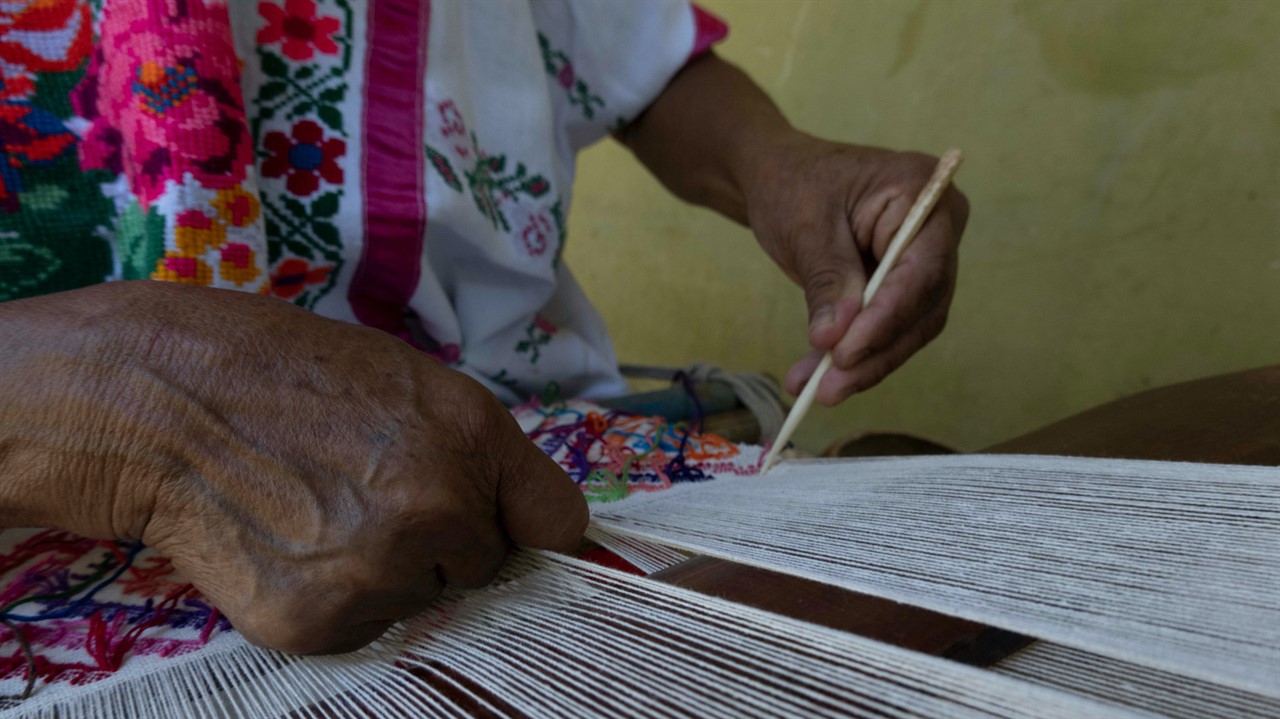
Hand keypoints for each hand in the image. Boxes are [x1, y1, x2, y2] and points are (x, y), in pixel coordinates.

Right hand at [0, 282, 586, 653]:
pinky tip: (292, 546)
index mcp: (472, 438)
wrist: (165, 404)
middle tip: (369, 494)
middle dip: (444, 541)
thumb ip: (483, 453)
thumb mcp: (413, 383)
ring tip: (319, 513)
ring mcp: (378, 574)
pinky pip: (363, 629)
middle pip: (483, 567)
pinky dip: (335, 602)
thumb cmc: (291, 377)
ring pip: (419, 600)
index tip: (512, 527)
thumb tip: (543, 526)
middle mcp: (440, 512)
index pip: (559, 522)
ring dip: (385, 573)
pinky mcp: (319, 624)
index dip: (530, 524)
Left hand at [744, 135, 968, 404]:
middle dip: (875, 352)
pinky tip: (817, 379)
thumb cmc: (794, 185)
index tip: (848, 353)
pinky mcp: (902, 286)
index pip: (922, 269)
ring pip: (908, 327)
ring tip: (818, 390)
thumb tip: (834, 339)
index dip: (888, 318)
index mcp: (923, 192)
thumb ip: (827, 282)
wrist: (780, 176)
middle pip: (922, 306)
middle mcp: (937, 228)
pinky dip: (854, 356)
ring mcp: (924, 258)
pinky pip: (888, 328)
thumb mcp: (805, 228)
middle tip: (830, 388)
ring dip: (864, 364)